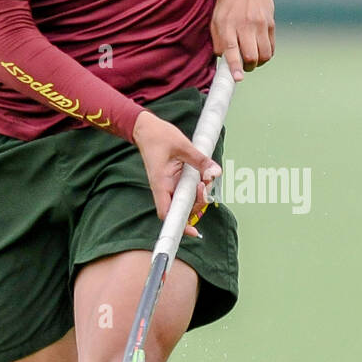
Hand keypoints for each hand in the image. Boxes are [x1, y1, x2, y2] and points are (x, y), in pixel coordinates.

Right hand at [133, 110, 220, 238]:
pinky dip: (196, 188)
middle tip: (205, 185)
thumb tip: (215, 172)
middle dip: (197, 203)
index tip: (193, 232)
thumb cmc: (159, 136)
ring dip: (199, 195)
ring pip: (186, 201)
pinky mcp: (174, 180)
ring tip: (205, 177)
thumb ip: (200, 161)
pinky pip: (187, 191)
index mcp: (161, 183)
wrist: (146, 129)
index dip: (179, 225)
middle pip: (181, 209)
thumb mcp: (183, 146)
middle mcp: (164, 188)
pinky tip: (203, 178)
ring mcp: (169, 185)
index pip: (167, 212)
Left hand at [211, 0, 273, 80]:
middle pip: (251, 56)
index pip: (231, 49)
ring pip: (264, 55)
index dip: (235, 66)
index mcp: (227, 23)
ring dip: (257, 62)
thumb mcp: (216, 16)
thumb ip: (218, 39)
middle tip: (243, 64)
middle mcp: (245, 25)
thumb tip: (222, 58)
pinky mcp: (270, 25)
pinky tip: (259, 49)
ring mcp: (260, 25)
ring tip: (252, 57)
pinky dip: (266, 55)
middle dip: (247, 67)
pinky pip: (271, 48)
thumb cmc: (230, 1)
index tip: (238, 78)